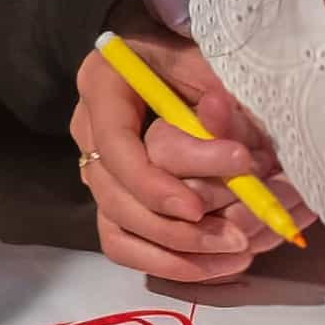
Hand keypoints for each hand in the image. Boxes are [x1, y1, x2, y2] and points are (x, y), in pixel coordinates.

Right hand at [69, 27, 278, 288]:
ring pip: (116, 227)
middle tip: (236, 237)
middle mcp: (88, 129)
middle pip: (114, 195)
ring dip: (174, 253)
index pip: (115, 146)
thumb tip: (216, 113)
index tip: (197, 207)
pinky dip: (165, 262)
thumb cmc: (189, 57)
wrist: (169, 61)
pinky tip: (212, 267)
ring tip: (232, 255)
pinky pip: (123, 244)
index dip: (153, 184)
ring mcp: (96, 168)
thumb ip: (214, 90)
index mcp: (103, 85)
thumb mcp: (205, 60)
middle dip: (173, 227)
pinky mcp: (112, 198)